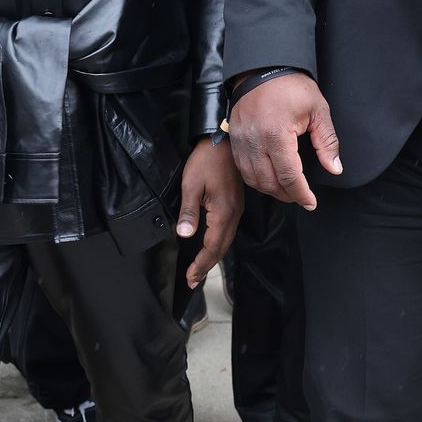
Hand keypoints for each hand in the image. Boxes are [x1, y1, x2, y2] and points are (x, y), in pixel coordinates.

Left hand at [177, 137, 243, 288]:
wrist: (222, 141)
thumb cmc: (206, 160)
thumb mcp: (191, 184)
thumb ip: (189, 212)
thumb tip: (185, 235)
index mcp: (224, 212)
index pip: (212, 246)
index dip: (201, 263)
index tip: (190, 277)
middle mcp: (234, 214)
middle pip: (221, 248)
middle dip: (207, 266)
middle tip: (193, 280)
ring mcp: (236, 209)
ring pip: (226, 241)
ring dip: (213, 257)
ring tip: (200, 270)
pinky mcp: (234, 204)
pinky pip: (228, 231)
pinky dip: (218, 244)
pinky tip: (210, 248)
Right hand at [229, 73, 342, 208]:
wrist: (262, 69)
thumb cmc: (290, 86)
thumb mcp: (318, 110)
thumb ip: (327, 142)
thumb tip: (335, 168)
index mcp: (277, 134)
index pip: (290, 176)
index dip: (302, 194)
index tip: (311, 202)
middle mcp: (255, 141)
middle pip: (270, 183)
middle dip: (288, 195)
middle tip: (301, 197)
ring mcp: (242, 141)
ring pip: (254, 179)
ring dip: (271, 190)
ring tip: (286, 190)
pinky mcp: (234, 140)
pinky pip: (243, 169)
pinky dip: (256, 179)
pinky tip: (269, 178)